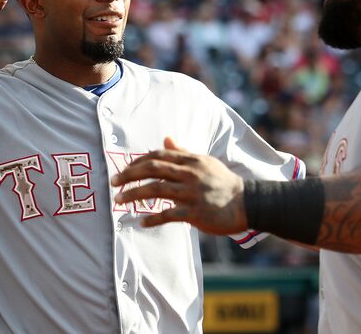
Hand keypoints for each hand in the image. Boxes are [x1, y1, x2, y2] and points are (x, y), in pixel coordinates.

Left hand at [110, 137, 247, 233]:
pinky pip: (169, 214)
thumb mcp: (204, 162)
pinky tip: (141, 222)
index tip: (124, 169)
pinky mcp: (196, 213)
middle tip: (113, 182)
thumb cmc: (223, 182)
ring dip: (134, 194)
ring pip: (156, 189)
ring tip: (119, 201)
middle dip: (129, 174)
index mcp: (191, 160)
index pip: (158, 155)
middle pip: (153, 169)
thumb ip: (183, 152)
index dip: (138, 160)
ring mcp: (192, 193)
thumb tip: (166, 138)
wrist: (246, 203)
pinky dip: (153, 218)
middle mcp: (190, 173)